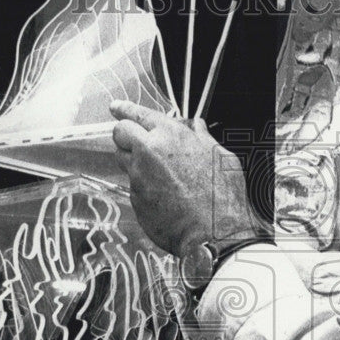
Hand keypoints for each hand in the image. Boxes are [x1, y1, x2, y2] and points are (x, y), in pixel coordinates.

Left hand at [110, 101, 259, 256]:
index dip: (124, 109)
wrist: (215, 232)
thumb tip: (197, 127)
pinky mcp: (135, 198)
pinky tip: (164, 195)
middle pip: (120, 133)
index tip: (116, 107)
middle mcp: (150, 151)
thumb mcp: (221, 156)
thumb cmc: (223, 196)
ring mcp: (139, 176)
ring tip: (157, 172)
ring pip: (123, 159)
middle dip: (125, 134)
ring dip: (133, 160)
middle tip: (135, 140)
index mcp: (171, 135)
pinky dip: (144, 186)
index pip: (137, 114)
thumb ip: (202, 138)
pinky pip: (133, 185)